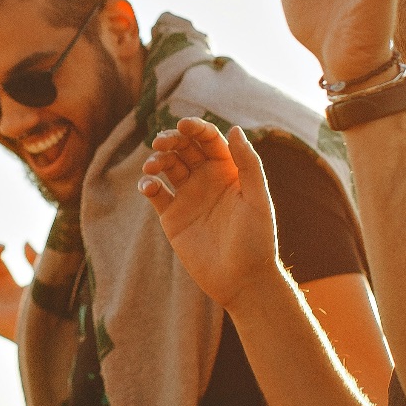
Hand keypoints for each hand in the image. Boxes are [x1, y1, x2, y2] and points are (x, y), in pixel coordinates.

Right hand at [139, 120, 282, 309]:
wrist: (241, 280)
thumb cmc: (257, 240)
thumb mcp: (258, 199)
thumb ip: (248, 164)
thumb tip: (235, 129)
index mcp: (229, 170)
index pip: (209, 140)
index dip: (196, 128)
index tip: (183, 125)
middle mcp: (207, 179)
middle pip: (184, 148)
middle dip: (171, 140)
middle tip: (161, 142)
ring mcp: (188, 197)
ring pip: (167, 166)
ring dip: (157, 160)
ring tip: (152, 165)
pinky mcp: (172, 216)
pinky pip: (155, 193)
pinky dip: (148, 185)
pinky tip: (148, 187)